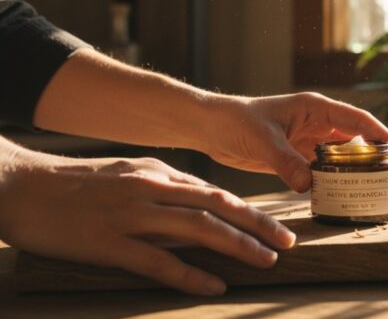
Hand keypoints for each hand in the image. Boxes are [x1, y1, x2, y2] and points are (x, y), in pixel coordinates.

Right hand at [0, 152, 294, 295]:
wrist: (21, 186)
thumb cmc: (74, 184)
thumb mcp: (126, 175)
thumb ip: (163, 187)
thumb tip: (199, 204)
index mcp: (156, 173)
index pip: (215, 191)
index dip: (250, 210)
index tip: (276, 225)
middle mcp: (151, 189)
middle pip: (218, 205)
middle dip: (258, 224)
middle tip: (289, 242)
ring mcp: (131, 215)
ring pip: (197, 228)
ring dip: (237, 245)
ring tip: (266, 260)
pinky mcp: (108, 242)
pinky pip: (157, 260)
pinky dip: (189, 274)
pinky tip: (213, 285)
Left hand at [202, 92, 387, 195]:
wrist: (211, 127)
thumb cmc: (235, 121)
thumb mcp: (262, 140)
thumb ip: (286, 161)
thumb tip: (309, 185)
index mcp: (316, 108)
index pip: (359, 122)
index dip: (384, 138)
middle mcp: (319, 122)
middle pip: (360, 143)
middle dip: (382, 164)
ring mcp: (311, 140)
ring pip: (347, 159)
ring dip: (364, 176)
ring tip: (383, 198)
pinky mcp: (300, 156)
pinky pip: (327, 171)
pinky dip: (340, 184)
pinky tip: (349, 198)